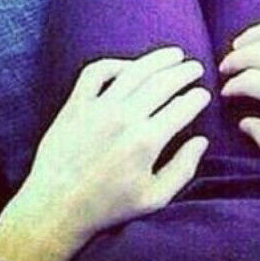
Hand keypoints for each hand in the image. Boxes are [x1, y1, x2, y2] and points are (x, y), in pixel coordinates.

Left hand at [0, 46, 210, 260]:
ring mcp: (98, 108)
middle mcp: (124, 118)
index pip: (182, 107)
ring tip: (174, 54)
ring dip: (158, 59)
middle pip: (163, 82)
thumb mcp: (155, 198)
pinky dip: (115, 63)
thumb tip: (201, 141)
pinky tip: (129, 66)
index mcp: (147, 141)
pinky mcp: (76, 105)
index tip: (203, 94)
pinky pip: (96, 72)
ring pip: (134, 71)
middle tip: (196, 67)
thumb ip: (183, 169)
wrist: (57, 206)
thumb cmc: (108, 206)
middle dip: (184, 72)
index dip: (197, 97)